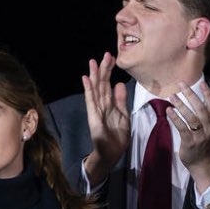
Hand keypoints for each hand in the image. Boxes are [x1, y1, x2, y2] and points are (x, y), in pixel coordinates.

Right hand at [80, 52, 130, 184]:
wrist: (112, 153)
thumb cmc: (117, 137)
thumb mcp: (124, 115)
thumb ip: (121, 100)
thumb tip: (119, 84)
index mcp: (110, 105)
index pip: (108, 84)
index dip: (110, 72)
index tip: (112, 58)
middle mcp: (102, 105)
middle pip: (102, 84)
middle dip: (103, 69)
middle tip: (106, 54)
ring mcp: (97, 110)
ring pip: (96, 89)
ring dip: (94, 75)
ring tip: (92, 62)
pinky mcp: (94, 117)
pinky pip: (91, 101)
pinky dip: (88, 90)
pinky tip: (86, 79)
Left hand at [169, 80, 209, 192]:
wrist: (202, 162)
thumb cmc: (205, 139)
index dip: (208, 94)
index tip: (202, 83)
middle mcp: (209, 128)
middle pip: (201, 109)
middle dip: (191, 96)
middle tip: (181, 85)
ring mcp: (200, 136)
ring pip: (191, 118)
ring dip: (181, 106)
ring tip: (172, 96)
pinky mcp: (190, 143)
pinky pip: (182, 129)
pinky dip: (176, 119)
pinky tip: (169, 111)